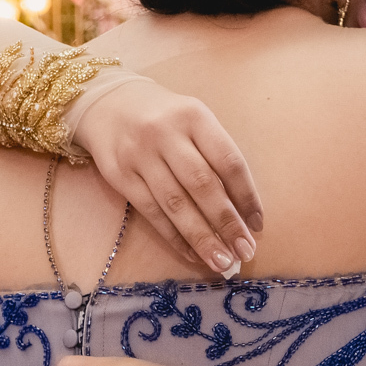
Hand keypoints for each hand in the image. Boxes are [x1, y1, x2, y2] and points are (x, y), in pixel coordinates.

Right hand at [74, 79, 263, 274]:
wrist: (108, 103)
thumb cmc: (164, 118)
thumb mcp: (193, 120)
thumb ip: (215, 155)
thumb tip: (241, 210)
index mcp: (194, 116)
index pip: (228, 160)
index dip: (246, 195)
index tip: (258, 224)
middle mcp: (166, 133)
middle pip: (202, 184)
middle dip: (227, 223)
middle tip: (245, 251)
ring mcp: (139, 155)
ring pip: (175, 203)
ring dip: (202, 237)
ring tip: (221, 262)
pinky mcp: (119, 175)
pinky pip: (151, 212)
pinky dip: (174, 237)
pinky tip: (192, 253)